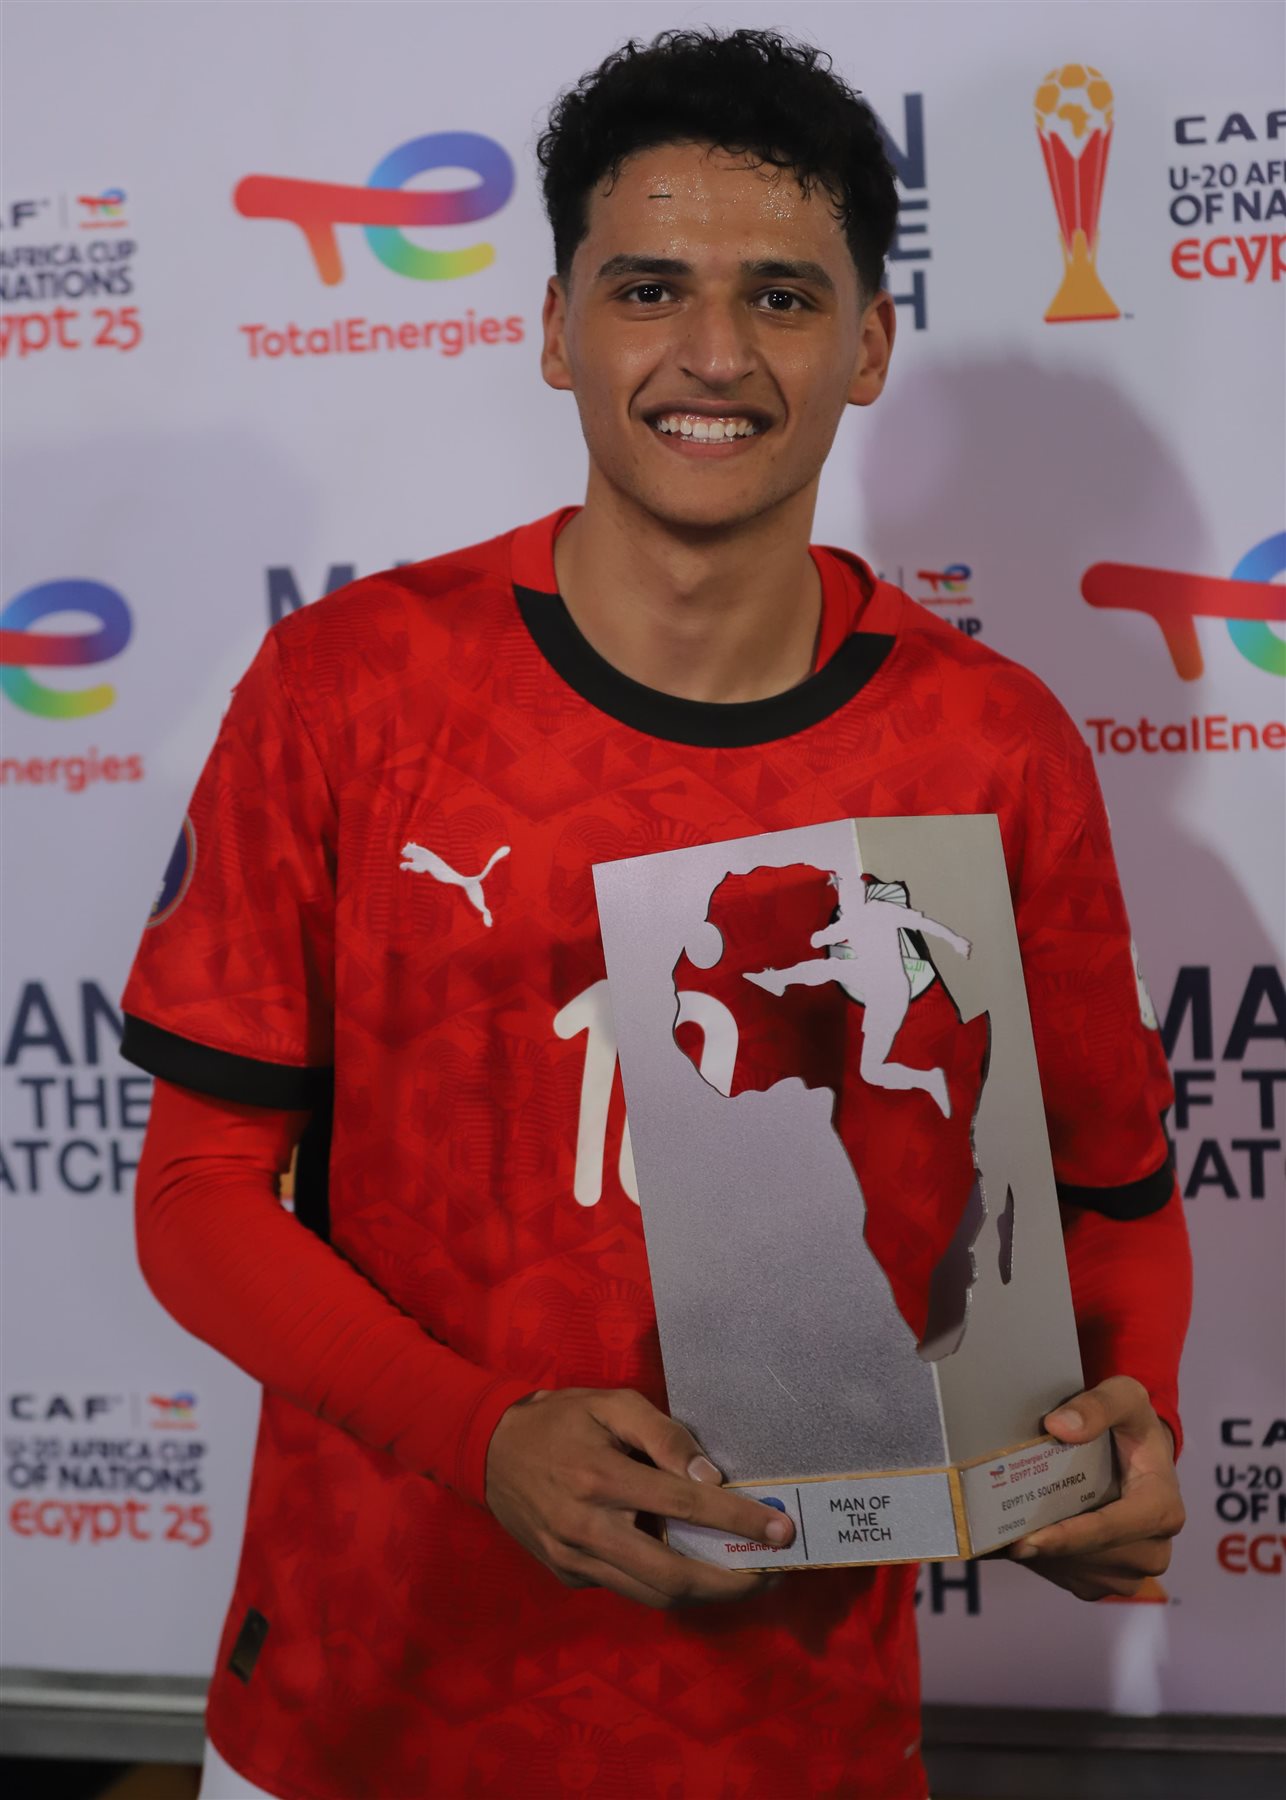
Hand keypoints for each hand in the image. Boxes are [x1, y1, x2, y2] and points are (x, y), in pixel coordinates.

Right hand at [484, 1386, 793, 1609]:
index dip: (738, 1520)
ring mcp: (573, 1560)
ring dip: (703, 1593)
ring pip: (651, 1595)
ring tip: (739, 1577)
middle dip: (730, 1582)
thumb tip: (711, 1477)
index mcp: (600, 1476)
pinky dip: (662, 1584)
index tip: (780, 1530)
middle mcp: (586, 1527)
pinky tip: (688, 1567)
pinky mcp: (566, 1576)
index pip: (685, 1504)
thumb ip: (664, 1436)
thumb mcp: (613, 1403)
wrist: (489, 1449)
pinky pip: (625, 1588)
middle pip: (672, 1576)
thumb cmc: (562, 1419)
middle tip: (770, 1573)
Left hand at [1007, 1375, 1184, 1599]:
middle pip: (1091, 1555)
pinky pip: (1072, 1578)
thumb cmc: (1133, 1426)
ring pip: (1079, 1572)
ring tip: (1001, 1535)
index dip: (1069, 1536)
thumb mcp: (1125, 1397)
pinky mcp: (1110, 1580)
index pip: (1112, 1528)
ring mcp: (1133, 1570)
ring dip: (1042, 1558)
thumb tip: (1059, 1427)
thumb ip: (1098, 1405)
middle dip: (1046, 1546)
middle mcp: (1154, 1548)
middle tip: (997, 1533)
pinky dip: (1042, 1563)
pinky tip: (1015, 1541)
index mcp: (1162, 1508)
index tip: (1027, 1541)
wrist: (1139, 1454)